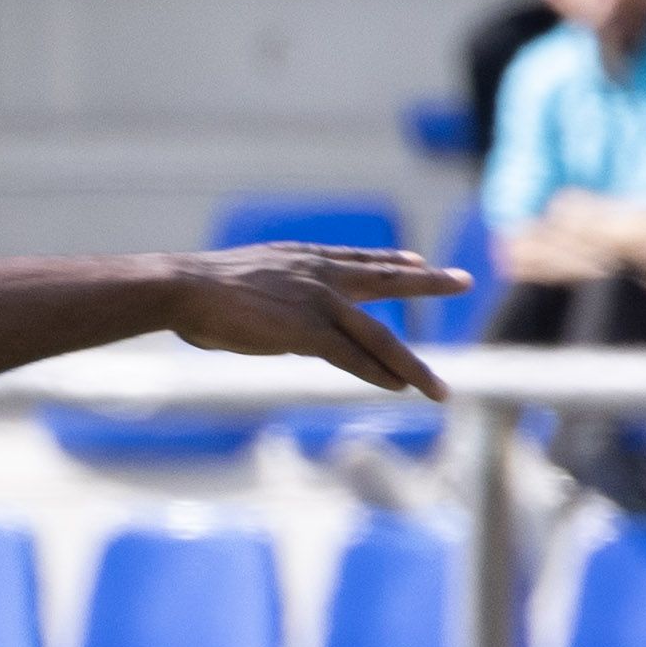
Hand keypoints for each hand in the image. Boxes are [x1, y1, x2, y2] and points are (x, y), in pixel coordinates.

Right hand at [162, 244, 465, 398]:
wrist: (182, 287)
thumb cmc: (192, 290)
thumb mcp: (237, 281)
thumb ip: (262, 298)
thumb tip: (258, 320)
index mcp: (302, 259)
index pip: (357, 258)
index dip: (390, 260)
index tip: (415, 260)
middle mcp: (320, 276)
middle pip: (387, 280)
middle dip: (429, 281)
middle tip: (463, 279)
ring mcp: (319, 303)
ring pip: (378, 336)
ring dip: (411, 366)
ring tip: (439, 387)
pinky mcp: (308, 331)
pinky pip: (354, 358)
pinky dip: (379, 374)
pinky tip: (402, 388)